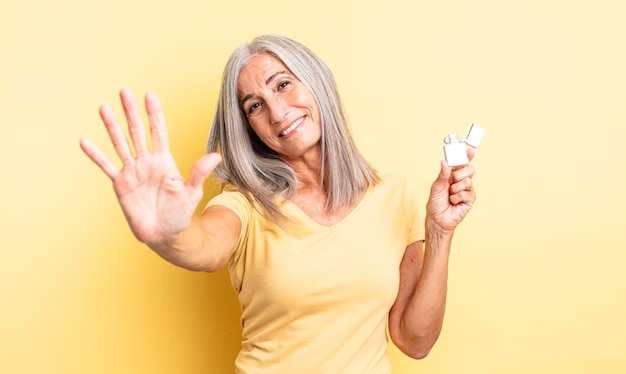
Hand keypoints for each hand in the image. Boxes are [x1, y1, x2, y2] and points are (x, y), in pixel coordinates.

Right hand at [79, 88, 221, 246]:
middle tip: (124, 91)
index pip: (158, 131)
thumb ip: (199, 173)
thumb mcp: (191, 193)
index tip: (150, 95)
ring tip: (104, 107)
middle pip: (137, 132)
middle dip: (131, 112)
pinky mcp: (120, 184)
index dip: (154, 114)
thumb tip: (216, 156)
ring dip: (111, 126)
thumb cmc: (180, 214)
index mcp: (164, 161)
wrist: (165, 234)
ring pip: (120, 144)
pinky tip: (84, 141)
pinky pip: (105, 167)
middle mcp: (147, 162)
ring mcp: (132, 172)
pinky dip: (95, 155)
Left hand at [426, 148, 475, 232]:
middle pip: (469, 169)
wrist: (437, 218)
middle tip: (451, 181)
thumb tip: (444, 161)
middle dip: (459, 174)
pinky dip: (456, 198)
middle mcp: (462, 181)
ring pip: (467, 181)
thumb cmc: (436, 203)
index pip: (462, 163)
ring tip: (450, 195)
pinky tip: (453, 202)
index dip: (467, 156)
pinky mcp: (470, 199)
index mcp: (453, 175)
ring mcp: (467, 190)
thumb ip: (442, 174)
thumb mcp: (436, 186)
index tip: (470, 150)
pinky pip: (466, 193)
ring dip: (455, 189)